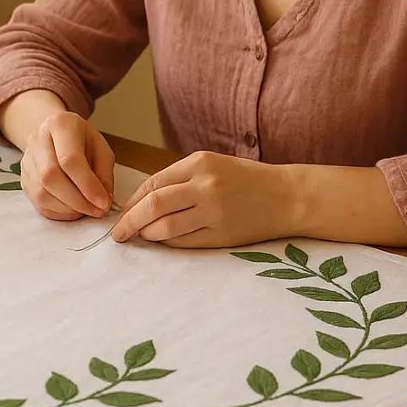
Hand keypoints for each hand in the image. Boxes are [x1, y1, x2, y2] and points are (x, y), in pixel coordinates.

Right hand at [20, 111, 115, 220]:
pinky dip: (58, 212)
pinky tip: (72, 209)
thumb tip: (102, 202)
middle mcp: (38, 140)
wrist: (55, 134)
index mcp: (60, 125)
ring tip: (85, 209)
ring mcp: (27, 160)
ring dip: (67, 208)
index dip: (87, 185)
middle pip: (51, 177)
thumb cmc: (82, 140)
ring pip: (41, 193)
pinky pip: (37, 203)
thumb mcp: (101, 148)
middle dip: (77, 200)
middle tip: (95, 210)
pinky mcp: (23, 179)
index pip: (69, 159)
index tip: (103, 203)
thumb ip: (104, 174)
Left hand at [110, 151, 296, 247]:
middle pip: (153, 205)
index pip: (153, 183)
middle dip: (130, 222)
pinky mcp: (223, 234)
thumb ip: (179, 179)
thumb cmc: (245, 179)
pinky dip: (169, 243)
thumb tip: (141, 201)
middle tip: (118, 234)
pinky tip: (165, 241)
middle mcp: (205, 185)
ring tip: (143, 237)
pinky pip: (184, 242)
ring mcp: (214, 211)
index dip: (132, 201)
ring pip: (166, 228)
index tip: (121, 213)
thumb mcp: (212, 166)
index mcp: (199, 163)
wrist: (287, 196)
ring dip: (148, 235)